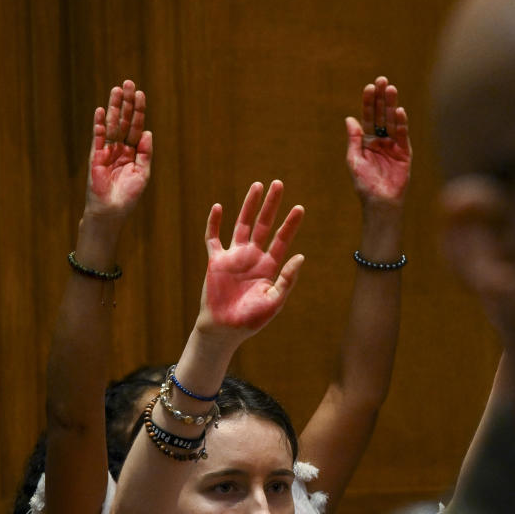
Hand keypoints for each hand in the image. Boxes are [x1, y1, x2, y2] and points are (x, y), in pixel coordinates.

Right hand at [85, 80, 152, 218]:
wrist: (111, 211)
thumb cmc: (128, 196)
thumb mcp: (143, 173)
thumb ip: (145, 153)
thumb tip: (148, 132)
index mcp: (133, 152)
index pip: (137, 126)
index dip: (139, 110)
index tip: (140, 94)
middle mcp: (120, 148)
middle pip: (124, 120)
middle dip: (126, 102)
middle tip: (128, 82)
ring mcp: (107, 150)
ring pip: (112, 124)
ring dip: (114, 107)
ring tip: (117, 89)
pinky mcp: (96, 156)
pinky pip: (98, 136)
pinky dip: (100, 124)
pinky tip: (102, 110)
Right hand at [200, 180, 305, 336]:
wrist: (225, 330)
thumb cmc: (252, 320)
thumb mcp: (275, 300)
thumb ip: (287, 279)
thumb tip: (301, 256)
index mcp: (270, 266)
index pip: (282, 239)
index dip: (290, 223)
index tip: (299, 207)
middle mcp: (253, 257)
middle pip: (264, 225)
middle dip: (271, 205)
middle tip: (278, 183)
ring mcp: (234, 257)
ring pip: (242, 224)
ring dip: (249, 206)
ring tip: (257, 186)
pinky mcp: (215, 261)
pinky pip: (213, 238)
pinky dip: (215, 222)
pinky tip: (219, 207)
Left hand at [345, 76, 411, 207]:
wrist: (379, 201)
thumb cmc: (364, 184)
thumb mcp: (354, 159)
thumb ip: (354, 139)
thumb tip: (350, 118)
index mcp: (367, 141)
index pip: (368, 117)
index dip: (369, 102)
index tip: (369, 87)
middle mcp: (381, 141)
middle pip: (381, 115)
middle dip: (381, 98)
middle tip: (382, 80)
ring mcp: (394, 146)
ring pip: (392, 121)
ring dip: (392, 105)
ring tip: (391, 89)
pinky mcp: (405, 154)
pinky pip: (403, 136)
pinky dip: (401, 123)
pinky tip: (399, 111)